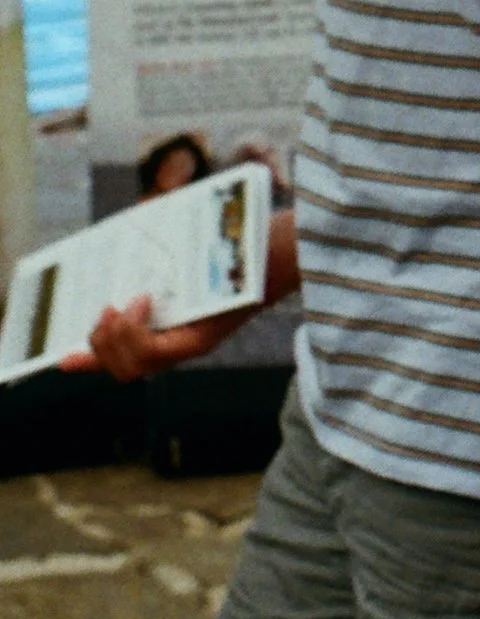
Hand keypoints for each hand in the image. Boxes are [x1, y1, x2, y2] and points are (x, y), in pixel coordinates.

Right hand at [60, 204, 294, 379]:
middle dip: (99, 345)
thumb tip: (122, 270)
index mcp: (175, 332)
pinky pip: (152, 353)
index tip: (61, 357)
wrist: (278, 248)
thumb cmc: (234, 250)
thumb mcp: (187, 260)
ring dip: (116, 336)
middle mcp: (183, 347)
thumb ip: (156, 270)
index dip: (92, 362)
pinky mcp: (202, 341)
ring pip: (132, 367)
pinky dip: (137, 329)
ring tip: (128, 302)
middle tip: (106, 308)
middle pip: (122, 371)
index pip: (126, 361)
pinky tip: (144, 299)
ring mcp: (192, 347)